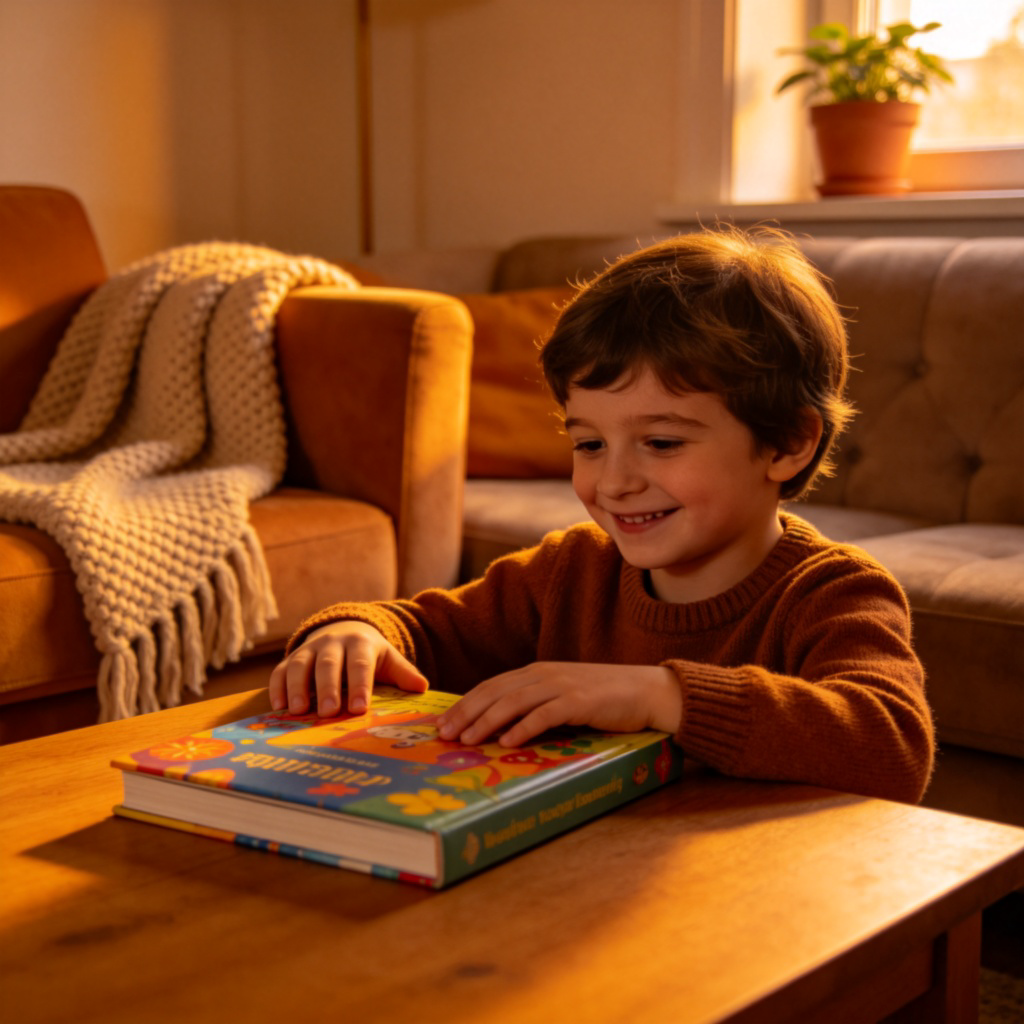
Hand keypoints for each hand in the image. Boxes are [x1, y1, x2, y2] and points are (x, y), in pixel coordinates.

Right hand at [268, 621, 427, 716]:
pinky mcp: (291, 658)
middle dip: (328, 688)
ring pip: (300, 665)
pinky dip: (278, 687)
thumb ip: (403, 673)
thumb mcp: (388, 658)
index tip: (360, 708)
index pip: (360, 664)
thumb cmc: (368, 653)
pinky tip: (278, 707)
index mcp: (360, 643)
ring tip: (299, 712)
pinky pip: (279, 671)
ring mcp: (309, 649)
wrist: (342, 629)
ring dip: (298, 687)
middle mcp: (332, 643)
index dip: (360, 686)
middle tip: (330, 712)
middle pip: (328, 663)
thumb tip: (422, 688)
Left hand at [436, 662, 681, 747]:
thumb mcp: (561, 697)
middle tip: (444, 735)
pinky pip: (546, 714)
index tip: (442, 723)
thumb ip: (534, 705)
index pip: (491, 686)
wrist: (646, 691)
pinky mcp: (581, 701)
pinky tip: (507, 741)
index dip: (465, 703)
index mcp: (536, 672)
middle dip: (466, 713)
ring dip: (487, 721)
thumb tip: (500, 728)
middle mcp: (544, 674)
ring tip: (467, 741)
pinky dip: (524, 727)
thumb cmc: (602, 699)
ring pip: (514, 702)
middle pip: (495, 692)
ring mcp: (562, 685)